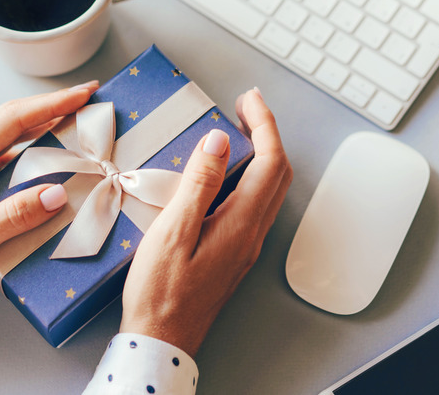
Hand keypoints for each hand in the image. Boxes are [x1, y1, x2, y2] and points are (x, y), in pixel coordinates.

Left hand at [0, 81, 98, 306]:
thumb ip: (11, 218)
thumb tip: (55, 193)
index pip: (10, 121)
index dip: (51, 105)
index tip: (82, 94)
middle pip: (7, 119)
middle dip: (49, 105)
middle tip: (85, 98)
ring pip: (2, 134)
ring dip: (37, 122)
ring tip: (71, 119)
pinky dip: (23, 146)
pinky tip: (40, 152)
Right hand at [120, 88, 292, 356]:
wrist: (162, 339)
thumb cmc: (160, 292)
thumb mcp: (173, 233)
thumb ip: (199, 185)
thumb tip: (219, 142)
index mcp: (240, 224)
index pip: (270, 162)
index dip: (264, 124)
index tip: (248, 99)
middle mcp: (252, 234)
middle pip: (278, 174)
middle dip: (268, 134)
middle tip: (245, 108)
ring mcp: (245, 246)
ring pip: (270, 190)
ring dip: (262, 155)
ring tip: (238, 132)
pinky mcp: (234, 254)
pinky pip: (255, 205)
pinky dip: (250, 177)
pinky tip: (226, 174)